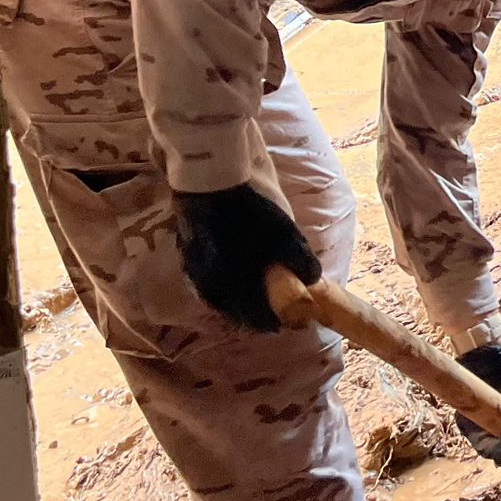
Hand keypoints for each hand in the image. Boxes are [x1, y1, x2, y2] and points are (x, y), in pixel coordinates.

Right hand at [173, 184, 321, 331]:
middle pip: (235, 313)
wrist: (210, 179)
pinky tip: (236, 277)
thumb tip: (313, 280)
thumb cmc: (250, 207)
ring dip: (240, 303)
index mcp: (232, 284)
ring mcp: (194, 271)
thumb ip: (299, 259)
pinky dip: (225, 287)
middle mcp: (209, 285)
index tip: (292, 321)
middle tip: (277, 310)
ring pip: (220, 299)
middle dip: (258, 314)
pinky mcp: (188, 255)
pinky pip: (208, 283)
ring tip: (258, 296)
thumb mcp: (284, 232)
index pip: (255, 318)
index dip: (276, 322)